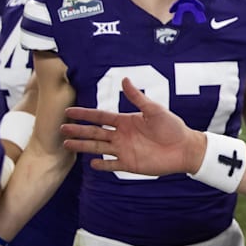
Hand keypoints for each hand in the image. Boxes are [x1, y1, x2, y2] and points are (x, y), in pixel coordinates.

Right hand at [60, 77, 204, 175]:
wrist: (184, 148)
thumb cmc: (172, 127)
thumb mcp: (154, 110)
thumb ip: (137, 97)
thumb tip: (124, 79)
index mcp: (126, 121)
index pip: (101, 117)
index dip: (85, 114)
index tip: (68, 111)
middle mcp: (122, 135)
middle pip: (95, 132)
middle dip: (78, 130)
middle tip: (61, 128)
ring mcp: (124, 150)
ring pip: (98, 148)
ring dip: (83, 146)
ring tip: (67, 144)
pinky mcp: (129, 164)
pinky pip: (111, 165)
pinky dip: (102, 165)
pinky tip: (91, 164)